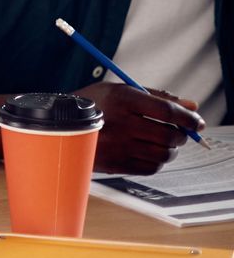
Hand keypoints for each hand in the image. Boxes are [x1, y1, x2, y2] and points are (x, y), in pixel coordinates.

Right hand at [80, 83, 203, 173]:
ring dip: (170, 150)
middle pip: (169, 136)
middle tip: (178, 132)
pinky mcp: (115, 164)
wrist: (60, 124)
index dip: (187, 118)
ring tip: (162, 143)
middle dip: (181, 135)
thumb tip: (192, 108)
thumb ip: (158, 97)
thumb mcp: (121, 90)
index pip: (167, 111)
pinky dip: (157, 161)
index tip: (197, 122)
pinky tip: (148, 151)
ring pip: (163, 154)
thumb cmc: (95, 103)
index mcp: (122, 100)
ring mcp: (117, 146)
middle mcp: (120, 124)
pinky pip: (151, 167)